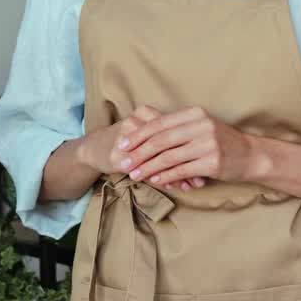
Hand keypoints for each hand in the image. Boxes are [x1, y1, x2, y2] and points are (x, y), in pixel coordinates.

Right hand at [81, 105, 207, 191]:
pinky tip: (172, 187)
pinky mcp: (119, 155)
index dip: (191, 146)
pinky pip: (145, 169)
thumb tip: (198, 161)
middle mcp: (136, 122)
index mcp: (146, 113)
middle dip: (188, 162)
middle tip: (202, 178)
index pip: (174, 130)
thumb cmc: (128, 145)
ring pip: (159, 157)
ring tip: (190, 185)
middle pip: (169, 143)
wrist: (94, 148)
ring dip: (177, 173)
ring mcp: (127, 139)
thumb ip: (168, 143)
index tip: (207, 161)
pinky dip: (161, 179)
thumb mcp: (148, 138)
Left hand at [117, 106, 254, 188]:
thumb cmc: (219, 141)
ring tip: (135, 175)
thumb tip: (142, 137)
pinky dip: (165, 176)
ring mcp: (208, 144)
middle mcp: (201, 125)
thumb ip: (176, 128)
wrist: (250, 155)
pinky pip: (181, 170)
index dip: (138, 135)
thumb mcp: (200, 126)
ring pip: (169, 157)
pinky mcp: (212, 162)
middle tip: (124, 163)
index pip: (159, 123)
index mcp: (194, 113)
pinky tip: (155, 180)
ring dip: (148, 167)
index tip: (122, 144)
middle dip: (138, 153)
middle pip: (161, 140)